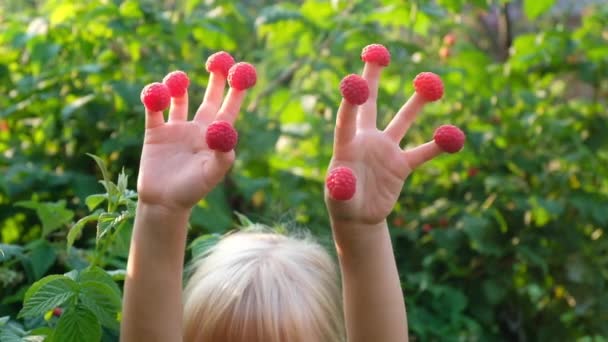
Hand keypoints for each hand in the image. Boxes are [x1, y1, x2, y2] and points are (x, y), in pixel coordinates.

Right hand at [137, 71, 248, 210]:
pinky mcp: (155, 132)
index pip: (229, 108)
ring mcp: (177, 129)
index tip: (243, 70)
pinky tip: (156, 94)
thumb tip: (228, 133)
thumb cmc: (192, 191)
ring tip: (178, 80)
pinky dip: (154, 97)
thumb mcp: (211, 175)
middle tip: (218, 58)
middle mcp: (198, 129)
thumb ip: (222, 156)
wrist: (163, 203)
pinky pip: (154, 108)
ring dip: (179, 84)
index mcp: (215, 137)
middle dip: (215, 78)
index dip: (237, 90)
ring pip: (180, 98)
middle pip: (209, 97)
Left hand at [326, 55, 456, 224]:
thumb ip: (340, 187)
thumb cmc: (343, 203)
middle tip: (377, 51)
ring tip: (431, 81)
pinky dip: (439, 145)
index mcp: (346, 146)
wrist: (359, 216)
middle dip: (371, 79)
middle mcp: (366, 141)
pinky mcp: (401, 164)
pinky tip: (454, 134)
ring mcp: (385, 150)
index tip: (353, 82)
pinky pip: (423, 152)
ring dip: (416, 102)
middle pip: (369, 104)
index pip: (346, 121)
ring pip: (403, 121)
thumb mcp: (339, 198)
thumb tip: (343, 180)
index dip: (349, 104)